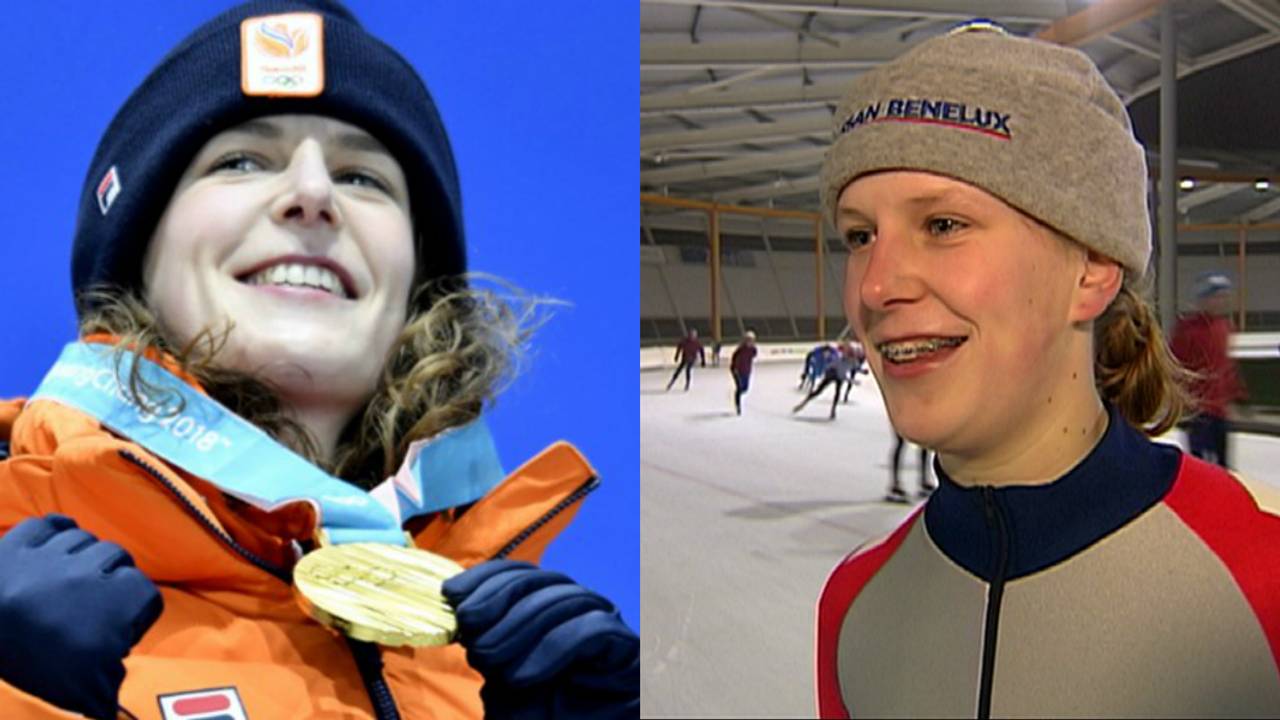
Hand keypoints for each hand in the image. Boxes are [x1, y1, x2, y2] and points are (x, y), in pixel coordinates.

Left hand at [0, 515, 161, 718]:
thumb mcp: (89, 690)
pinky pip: (45, 524)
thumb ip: (115, 679)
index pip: (144, 593)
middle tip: (96, 602)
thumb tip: (121, 687)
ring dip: (84, 554)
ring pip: (82, 538)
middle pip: (116, 555)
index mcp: (111, 606)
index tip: (122, 632)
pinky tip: (60, 538)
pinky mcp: (11, 550)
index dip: (138, 612)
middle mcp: (84, 575)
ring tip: (74, 576)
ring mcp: (47, 559)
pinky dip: (56, 529)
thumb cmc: (37, 679)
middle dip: (114, 575)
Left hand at [443, 560, 637, 719]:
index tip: (452, 595)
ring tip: (492, 664)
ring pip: (567, 600)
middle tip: (473, 643)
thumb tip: (455, 596)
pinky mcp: (628, 649)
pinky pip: (593, 628)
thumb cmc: (535, 713)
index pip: (522, 572)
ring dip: (520, 629)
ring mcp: (607, 626)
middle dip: (500, 604)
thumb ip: (484, 634)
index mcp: (550, 607)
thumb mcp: (499, 671)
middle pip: (543, 580)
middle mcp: (580, 608)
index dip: (486, 577)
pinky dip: (552, 648)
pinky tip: (522, 677)